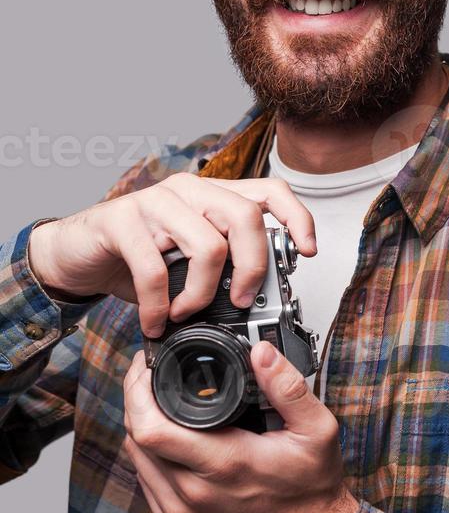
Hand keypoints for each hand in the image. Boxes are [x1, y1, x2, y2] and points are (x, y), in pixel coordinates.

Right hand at [27, 174, 316, 335]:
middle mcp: (189, 190)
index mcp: (212, 196)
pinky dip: (158, 306)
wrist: (76, 253)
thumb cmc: (137, 257)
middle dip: (253, 267)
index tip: (307, 252)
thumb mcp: (188, 262)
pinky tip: (155, 321)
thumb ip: (223, 268)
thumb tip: (262, 298)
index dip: (297, 218)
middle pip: (246, 216)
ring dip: (202, 293)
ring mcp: (155, 201)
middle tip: (242, 300)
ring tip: (185, 314)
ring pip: (208, 244)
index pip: (270, 191)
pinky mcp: (121, 219)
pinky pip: (154, 268)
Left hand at [123, 342, 358, 512]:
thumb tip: (262, 353)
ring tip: (156, 401)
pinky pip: (147, 484)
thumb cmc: (311, 489)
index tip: (146, 366)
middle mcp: (195, 495)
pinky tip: (167, 439)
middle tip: (149, 376)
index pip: (152, 429)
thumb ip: (288, 387)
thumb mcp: (316, 430)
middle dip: (136, 400)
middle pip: (136, 440)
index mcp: (224, 464)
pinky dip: (149, 456)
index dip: (138, 391)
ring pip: (137, 461)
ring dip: (140, 427)